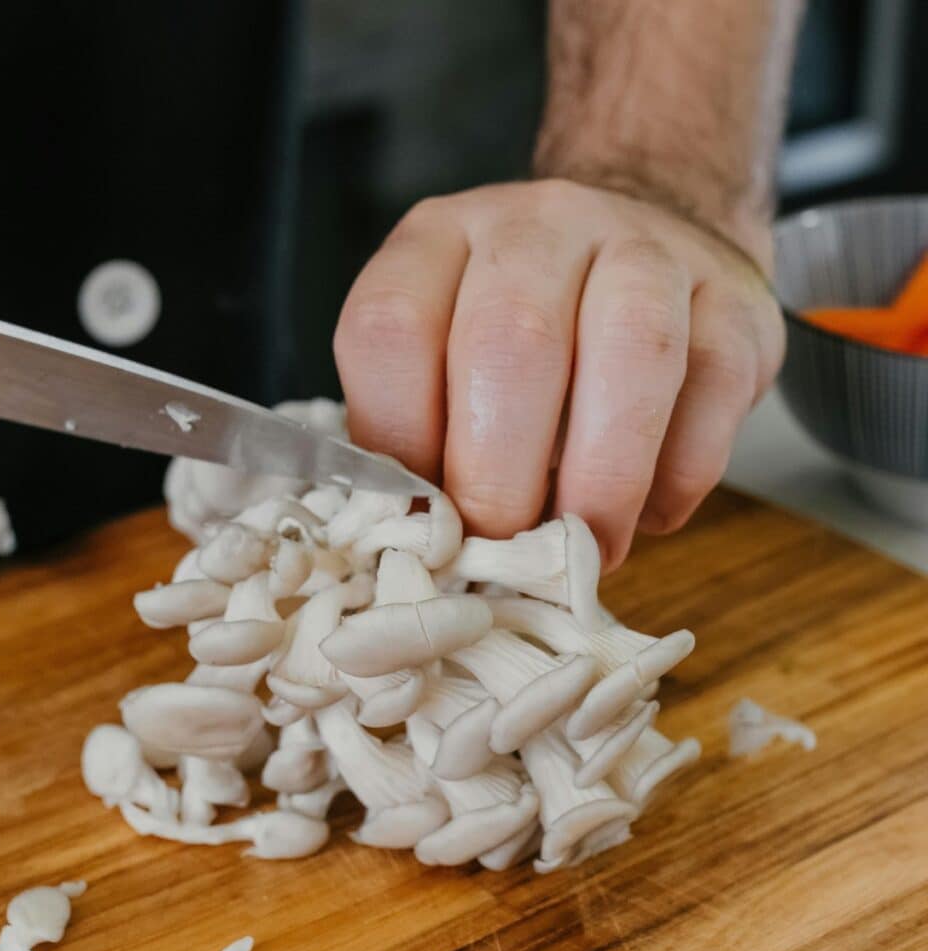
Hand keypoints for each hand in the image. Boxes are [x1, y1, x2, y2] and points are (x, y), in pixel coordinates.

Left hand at [334, 180, 783, 569]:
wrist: (654, 238)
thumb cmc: (532, 331)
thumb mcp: (446, 356)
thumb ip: (423, 433)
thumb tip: (425, 539)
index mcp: (440, 241)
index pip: (390, 329)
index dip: (399, 441)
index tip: (424, 516)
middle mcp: (539, 227)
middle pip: (511, 341)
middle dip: (499, 477)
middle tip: (502, 549)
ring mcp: (646, 249)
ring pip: (633, 352)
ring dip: (602, 481)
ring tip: (586, 550)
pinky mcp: (733, 299)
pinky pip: (714, 389)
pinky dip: (678, 476)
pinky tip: (650, 510)